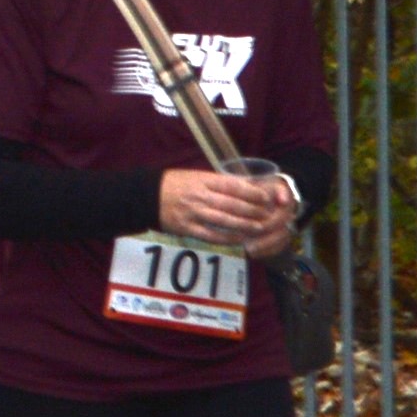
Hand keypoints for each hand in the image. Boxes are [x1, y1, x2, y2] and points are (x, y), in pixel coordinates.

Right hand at [158, 166, 297, 255]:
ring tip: (258, 228)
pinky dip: (228, 238)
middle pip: (232, 204)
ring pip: (225, 221)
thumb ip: (218, 182)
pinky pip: (212, 235)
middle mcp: (200, 196)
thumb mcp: (196, 176)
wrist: (148, 196)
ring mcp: (194, 213)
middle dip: (253, 210)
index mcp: (203, 180)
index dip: (251, 192)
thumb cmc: (175, 184)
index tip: (265, 197)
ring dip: (244, 225)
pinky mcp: (188, 228)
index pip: (233, 186)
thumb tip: (245, 186)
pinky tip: (239, 240)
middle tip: (267, 214)